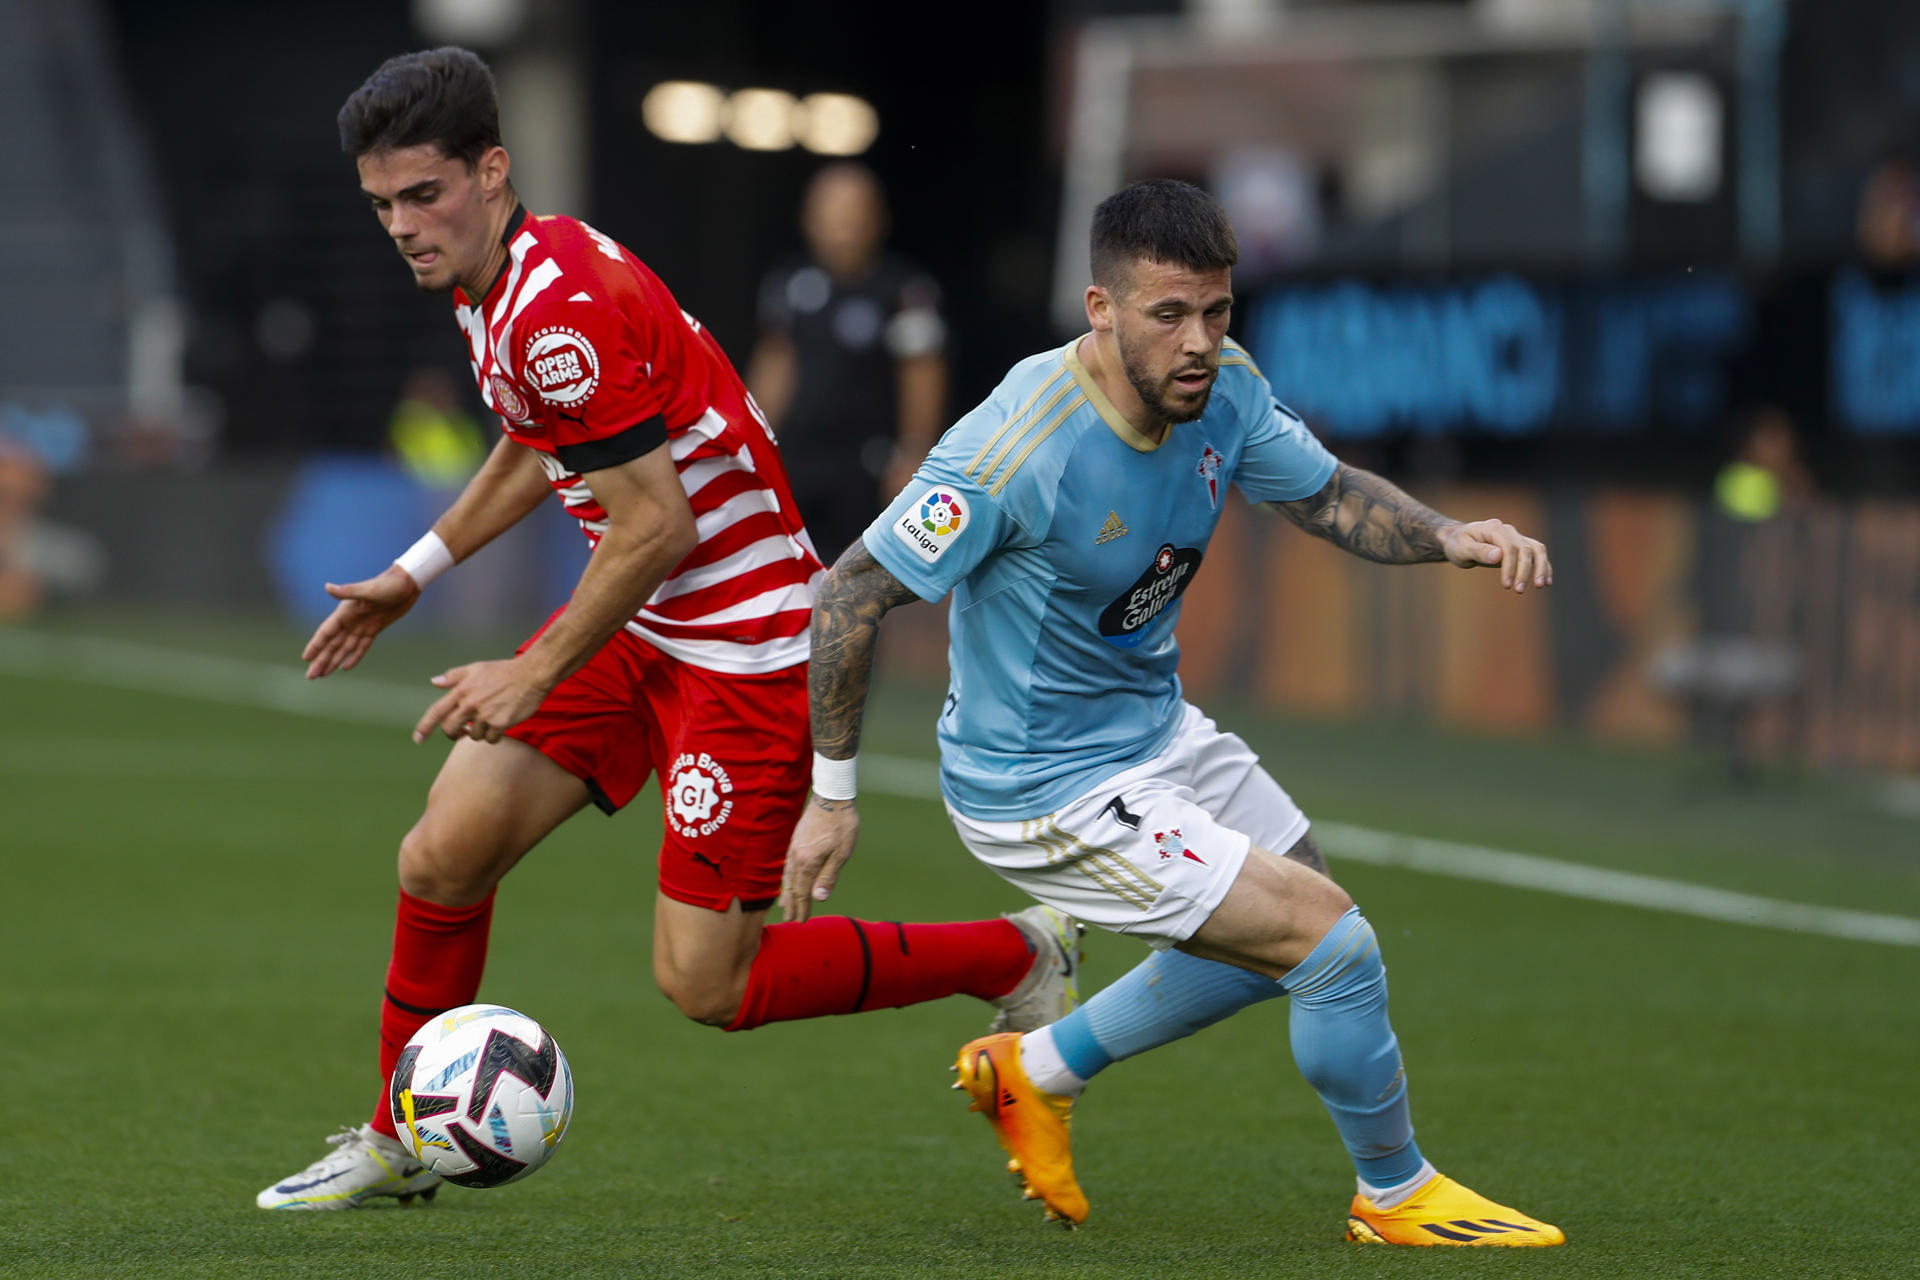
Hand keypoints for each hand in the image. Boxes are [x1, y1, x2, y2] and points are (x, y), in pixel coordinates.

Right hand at [302, 565, 421, 678]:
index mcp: (345, 612)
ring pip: (344, 648)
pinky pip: (361, 646)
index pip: (326, 632)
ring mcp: (362, 626)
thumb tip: (328, 587)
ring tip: (322, 674)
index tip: (306, 658)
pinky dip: (353, 657)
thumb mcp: (368, 590)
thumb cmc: (388, 584)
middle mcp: (350, 621)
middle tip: (310, 676)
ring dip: (333, 661)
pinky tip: (345, 667)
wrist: (407, 584)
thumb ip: (348, 591)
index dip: (316, 646)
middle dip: (321, 660)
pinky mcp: (374, 629)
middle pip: (332, 645)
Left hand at [412, 656, 553, 743]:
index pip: (436, 711)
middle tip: (462, 731)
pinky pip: (491, 739)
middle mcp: (470, 704)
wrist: (530, 675)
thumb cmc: (503, 671)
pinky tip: (501, 722)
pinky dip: (495, 735)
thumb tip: (435, 681)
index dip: (425, 726)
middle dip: (454, 733)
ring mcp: (485, 715)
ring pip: (474, 735)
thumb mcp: (476, 668)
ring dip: (480, 731)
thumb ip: (453, 676)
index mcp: (461, 691)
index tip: (417, 739)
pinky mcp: (500, 724)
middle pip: (451, 729)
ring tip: (491, 717)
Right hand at [780, 794, 859, 921]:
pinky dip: (786, 877)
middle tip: (789, 919)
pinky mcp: (795, 840)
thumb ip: (828, 877)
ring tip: (784, 904)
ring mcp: (794, 848)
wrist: (832, 797)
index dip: (803, 907)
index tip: (801, 921)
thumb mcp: (841, 854)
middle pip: (792, 886)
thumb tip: (818, 898)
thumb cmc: (841, 825)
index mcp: (808, 862)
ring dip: (787, 892)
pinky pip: (788, 865)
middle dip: (792, 904)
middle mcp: (797, 857)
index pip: (803, 891)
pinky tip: (788, 879)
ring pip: (788, 876)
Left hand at [1438, 519, 1552, 592]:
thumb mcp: (1461, 549)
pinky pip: (1537, 554)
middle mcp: (1508, 531)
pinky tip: (1546, 582)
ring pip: (1537, 550)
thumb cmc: (1458, 544)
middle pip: (1525, 549)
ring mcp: (1516, 537)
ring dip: (1541, 567)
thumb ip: (1479, 551)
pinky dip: (1544, 566)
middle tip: (1519, 591)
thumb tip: (1499, 556)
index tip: (1506, 585)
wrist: (1459, 540)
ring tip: (1540, 585)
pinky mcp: (1520, 546)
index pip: (1509, 547)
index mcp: (1493, 528)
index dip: (1510, 566)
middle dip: (1524, 571)